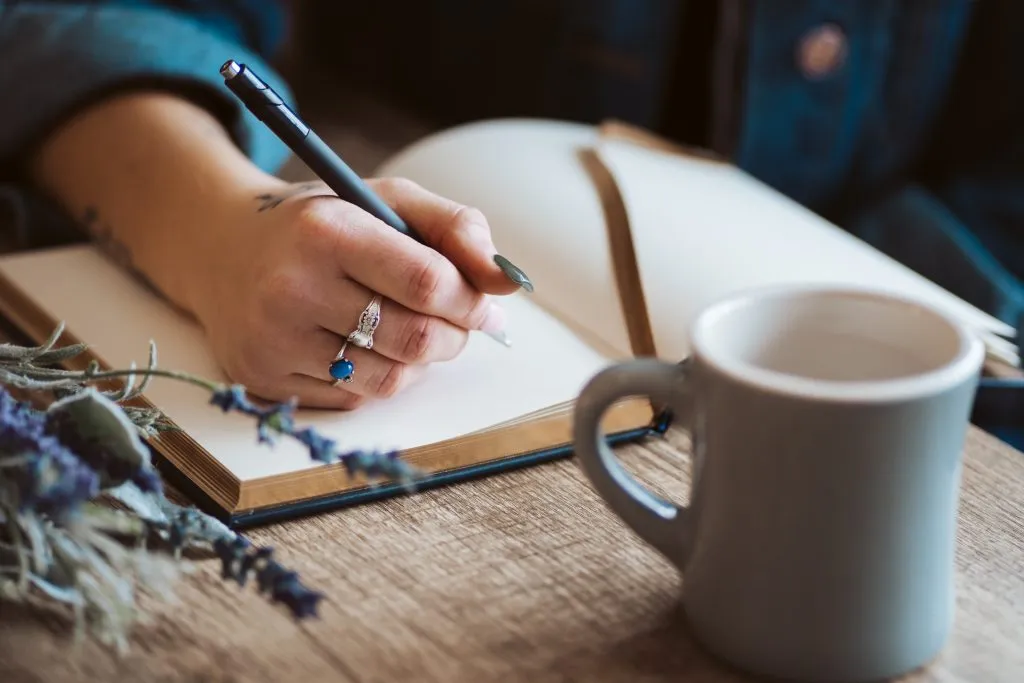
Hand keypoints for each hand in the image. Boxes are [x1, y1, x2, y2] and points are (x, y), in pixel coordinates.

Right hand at [187, 178, 520, 408]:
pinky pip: (353, 398)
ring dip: (420, 362)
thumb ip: (456, 228)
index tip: (482, 302)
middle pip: (416, 338)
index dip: (471, 299)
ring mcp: (273, 341)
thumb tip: (509, 280)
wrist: (222, 250)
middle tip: (457, 321)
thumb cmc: (321, 224)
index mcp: (326, 231)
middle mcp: (291, 288)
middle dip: (455, 335)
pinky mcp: (263, 380)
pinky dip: (378, 376)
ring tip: (412, 331)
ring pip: (389, 379)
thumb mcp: (386, 201)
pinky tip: (365, 346)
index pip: (427, 282)